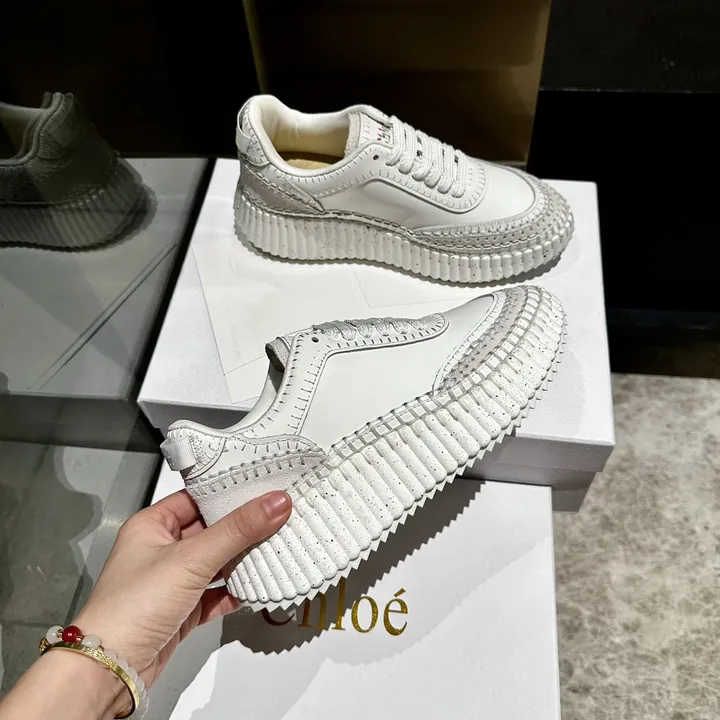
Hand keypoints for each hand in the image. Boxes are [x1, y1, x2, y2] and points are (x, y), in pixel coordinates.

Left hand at [73, 489, 290, 691]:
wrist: (111, 670)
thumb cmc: (135, 604)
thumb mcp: (191, 558)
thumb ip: (238, 530)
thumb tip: (277, 502)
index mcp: (152, 526)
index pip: (196, 498)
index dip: (228, 492)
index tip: (262, 484)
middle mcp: (161, 550)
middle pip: (211, 530)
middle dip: (243, 526)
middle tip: (280, 513)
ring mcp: (173, 582)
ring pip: (217, 562)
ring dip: (244, 559)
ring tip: (279, 543)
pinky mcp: (183, 610)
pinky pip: (217, 593)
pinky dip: (238, 590)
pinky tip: (260, 584)